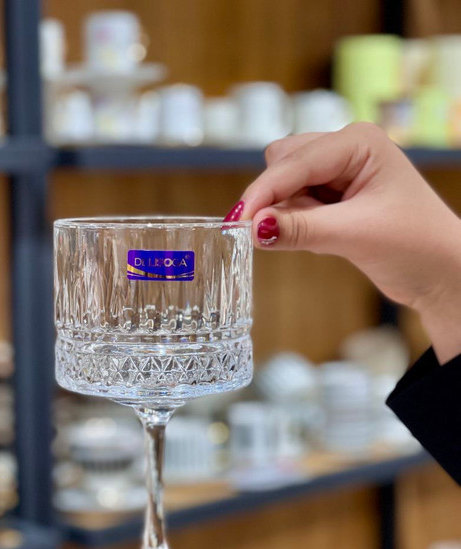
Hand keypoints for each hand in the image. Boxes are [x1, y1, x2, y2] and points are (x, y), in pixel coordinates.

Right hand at [233, 123, 460, 362]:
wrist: (440, 274)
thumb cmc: (416, 245)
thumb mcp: (355, 235)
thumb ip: (301, 229)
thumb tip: (254, 228)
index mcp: (359, 142)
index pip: (295, 161)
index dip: (264, 192)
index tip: (239, 221)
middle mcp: (346, 150)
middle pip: (283, 164)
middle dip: (274, 198)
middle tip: (276, 232)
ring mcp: (339, 174)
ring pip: (285, 185)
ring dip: (286, 213)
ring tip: (320, 236)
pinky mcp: (333, 199)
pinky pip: (295, 205)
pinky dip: (294, 223)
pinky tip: (319, 237)